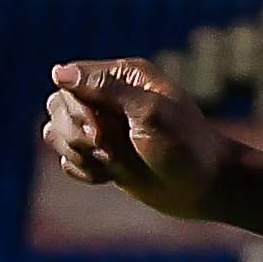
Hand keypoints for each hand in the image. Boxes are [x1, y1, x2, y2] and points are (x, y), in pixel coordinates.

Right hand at [42, 59, 232, 218]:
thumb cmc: (185, 147)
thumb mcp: (150, 113)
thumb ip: (107, 90)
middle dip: (75, 134)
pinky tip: (107, 177)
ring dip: (77, 153)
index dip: (76, 109)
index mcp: (124, 77)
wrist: (206, 189)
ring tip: (110, 164)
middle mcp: (110, 97)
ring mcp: (104, 126)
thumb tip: (58, 72)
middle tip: (109, 151)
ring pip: (57, 131)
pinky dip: (81, 169)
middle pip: (57, 105)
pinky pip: (68, 157)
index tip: (99, 132)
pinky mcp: (103, 154)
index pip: (70, 81)